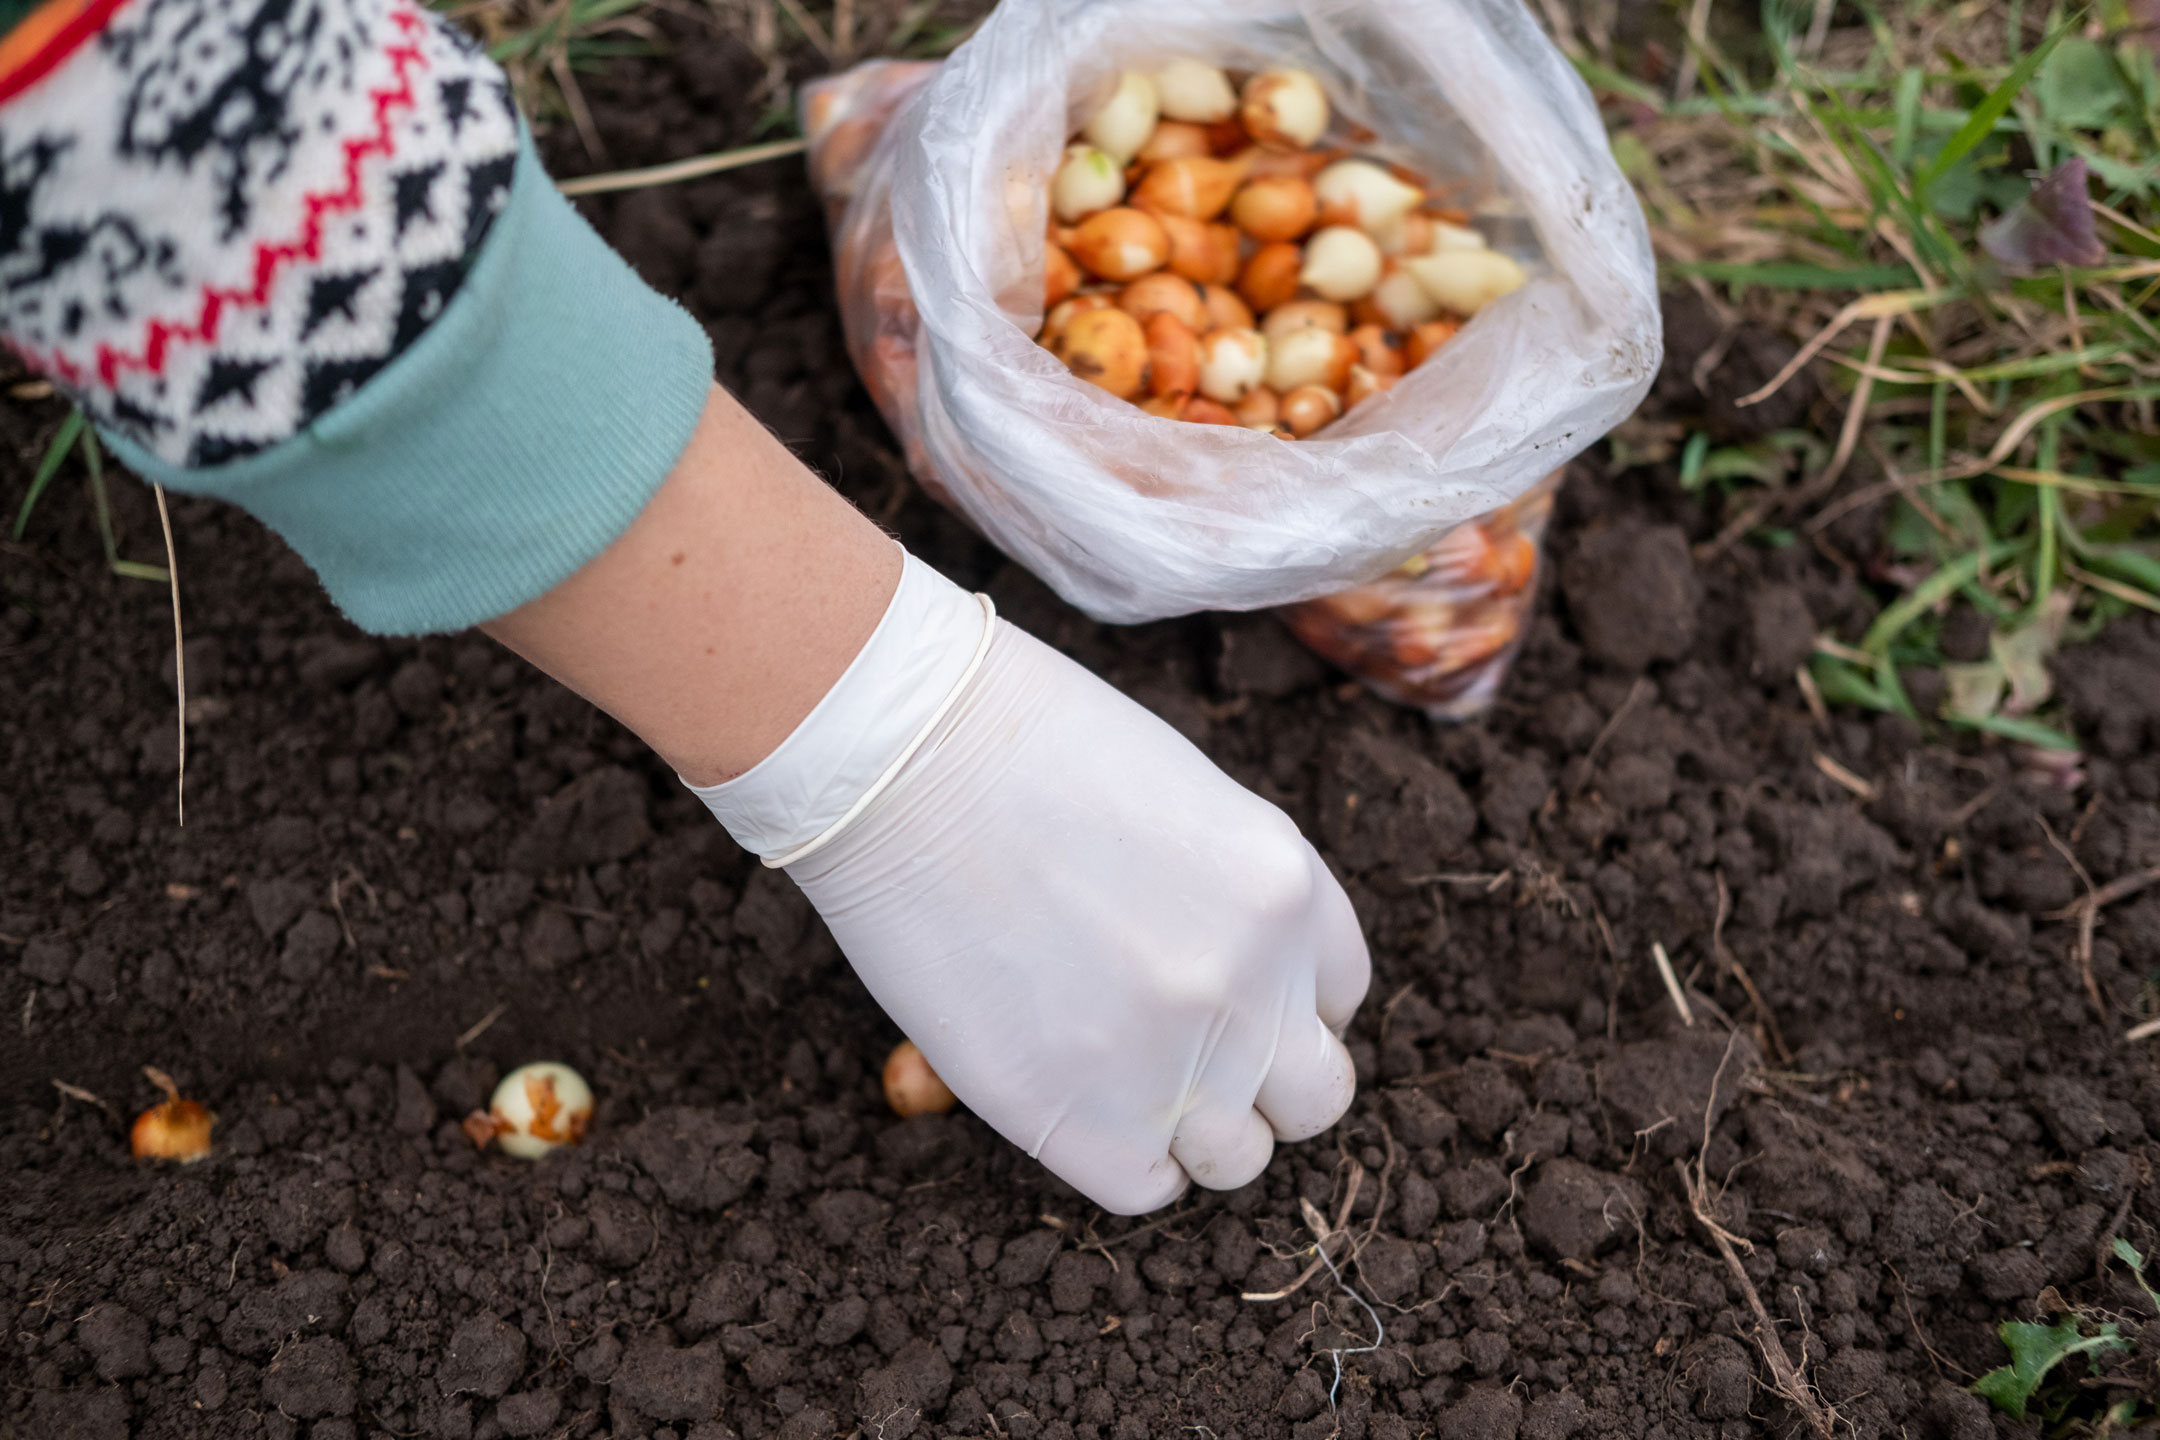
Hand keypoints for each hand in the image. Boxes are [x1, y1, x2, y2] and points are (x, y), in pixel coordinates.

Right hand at [699, 557, 1369, 1213]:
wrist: (904, 760)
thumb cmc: (1020, 746)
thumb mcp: (1184, 798)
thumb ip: (1231, 897)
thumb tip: (1235, 975)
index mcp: (1288, 894)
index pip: (1339, 996)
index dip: (1283, 1005)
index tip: (1229, 999)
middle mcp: (1252, 986)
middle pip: (1315, 1096)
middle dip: (1258, 1081)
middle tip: (1181, 1049)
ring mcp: (1169, 1062)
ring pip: (1238, 1158)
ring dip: (1191, 1130)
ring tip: (1113, 1071)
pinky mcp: (1072, 1116)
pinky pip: (1144, 1188)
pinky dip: (1118, 1157)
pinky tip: (1070, 1097)